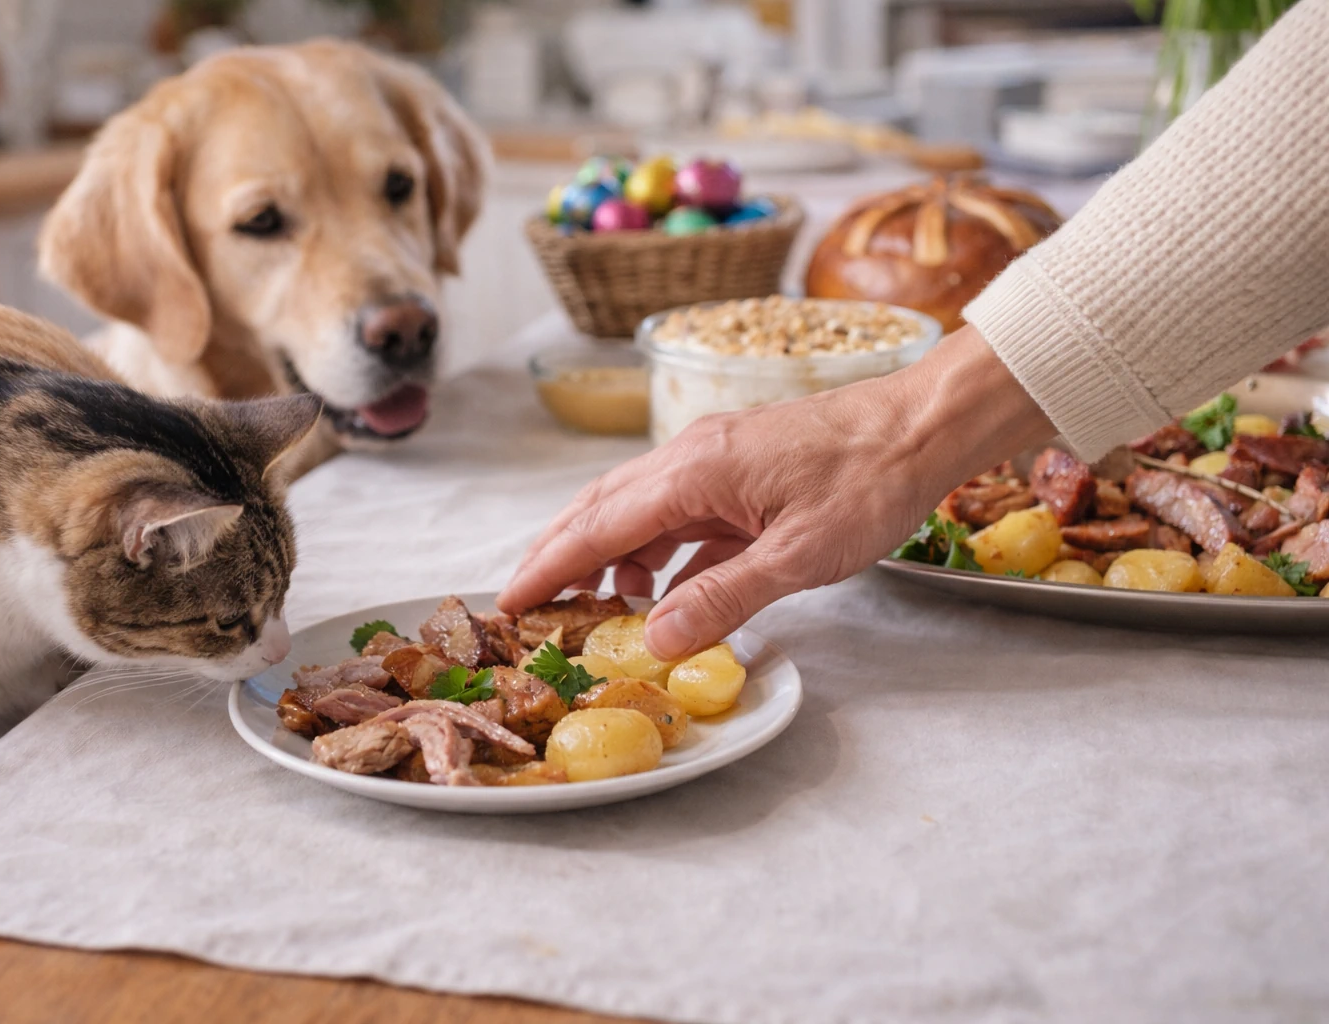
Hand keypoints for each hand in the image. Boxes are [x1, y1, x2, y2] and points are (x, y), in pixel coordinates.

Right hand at [498, 326, 1053, 659]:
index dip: (548, 569)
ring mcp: (714, 458)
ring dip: (609, 557)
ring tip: (599, 610)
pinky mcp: (739, 468)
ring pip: (636, 509)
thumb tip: (653, 640)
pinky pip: (677, 512)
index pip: (596, 526)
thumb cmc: (871, 481)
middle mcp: (690, 456)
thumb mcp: (799, 555)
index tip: (509, 604)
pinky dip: (655, 549)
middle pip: (599, 509)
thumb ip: (722, 598)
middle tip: (529, 608)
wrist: (925, 424)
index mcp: (693, 471)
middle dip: (559, 558)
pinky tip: (662, 585)